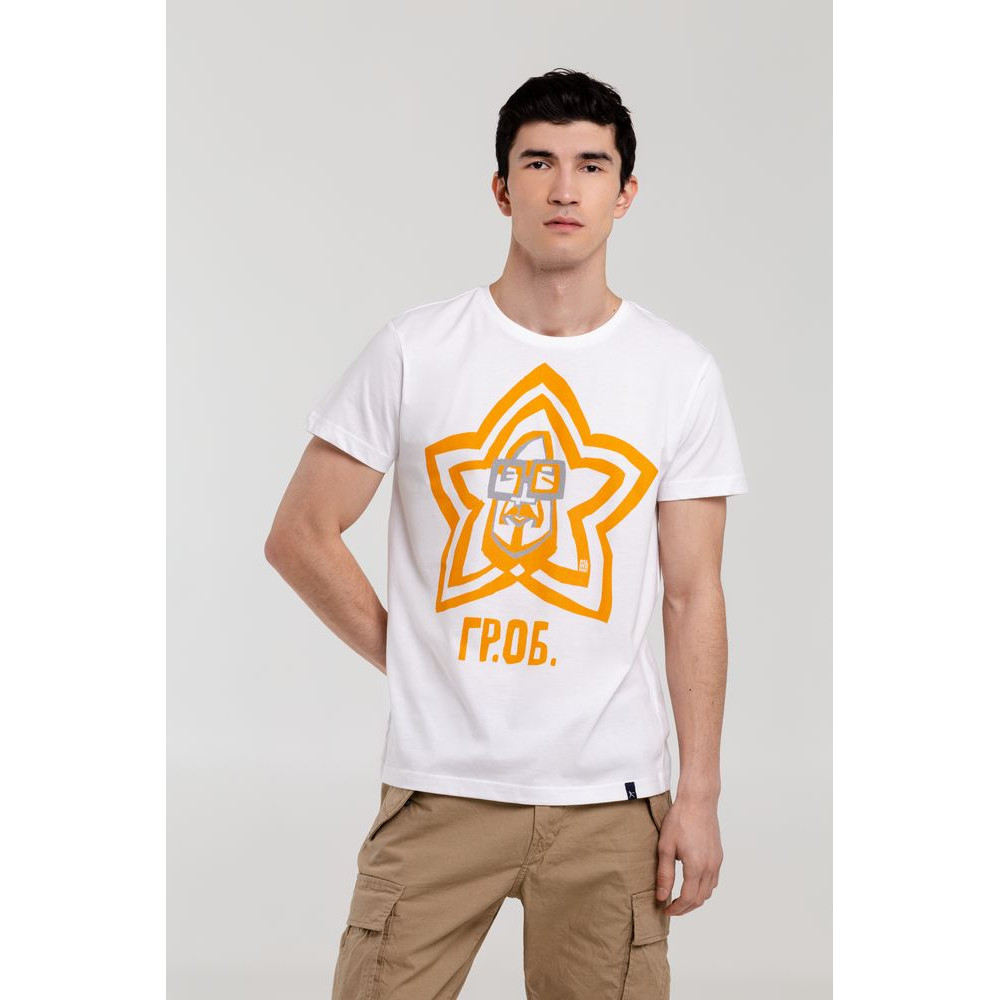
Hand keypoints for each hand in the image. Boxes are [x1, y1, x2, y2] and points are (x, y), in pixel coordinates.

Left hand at [655, 795, 722, 915]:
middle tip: (670, 907)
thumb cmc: (680, 820)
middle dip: (685, 907)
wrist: (698, 801)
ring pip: (709, 891)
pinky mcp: (718, 855)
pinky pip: (714, 880)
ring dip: (695, 899)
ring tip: (679, 897)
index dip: (677, 909)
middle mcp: (710, 867)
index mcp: (696, 867)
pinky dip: (703, 888)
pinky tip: (692, 883)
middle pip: (700, 899)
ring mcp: (717, 862)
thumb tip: (661, 896)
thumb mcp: (666, 847)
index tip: (665, 910)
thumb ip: (664, 874)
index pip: (688, 899)